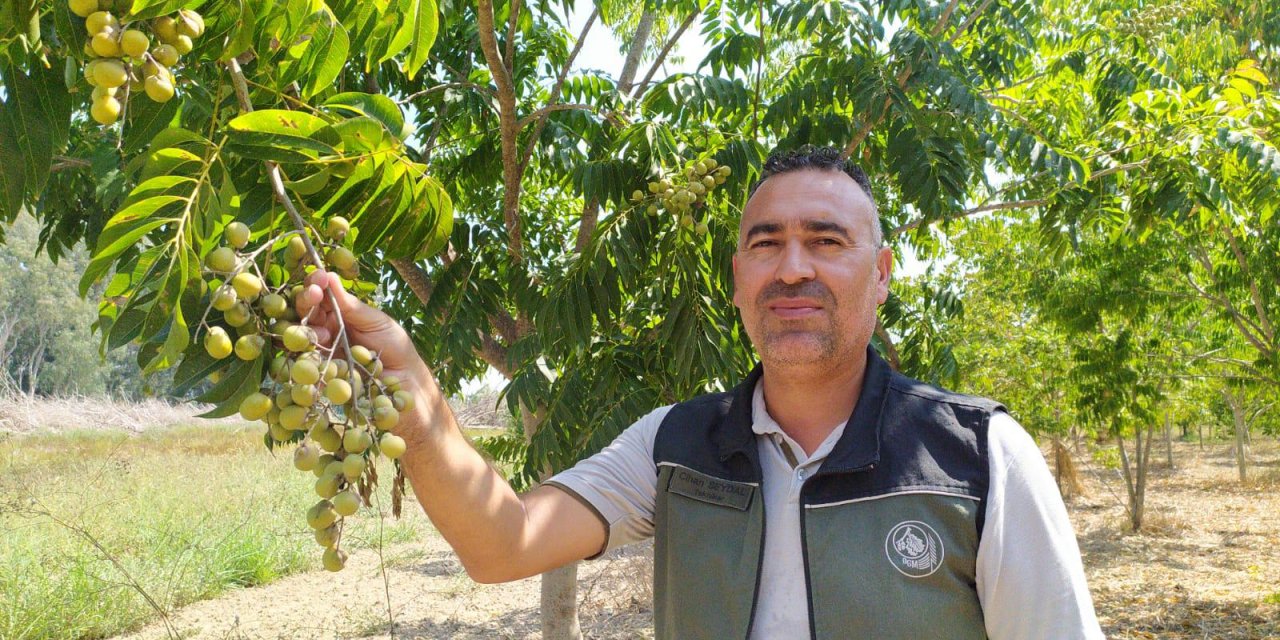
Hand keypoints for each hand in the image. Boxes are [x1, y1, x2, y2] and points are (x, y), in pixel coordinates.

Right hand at [294, 269, 429, 391]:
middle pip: (304, 311)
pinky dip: (306, 354)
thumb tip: (329, 275)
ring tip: (321, 331)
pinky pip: (304, 361)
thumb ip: (350, 304)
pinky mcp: (320, 371)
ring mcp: (320, 350)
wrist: (404, 380)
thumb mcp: (375, 321)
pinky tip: (317, 349)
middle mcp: (325, 329)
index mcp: (338, 312)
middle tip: (313, 294)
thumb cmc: (393, 345)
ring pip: (299, 335)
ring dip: (307, 327)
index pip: (319, 294)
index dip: (315, 283)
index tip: (319, 277)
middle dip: (306, 300)